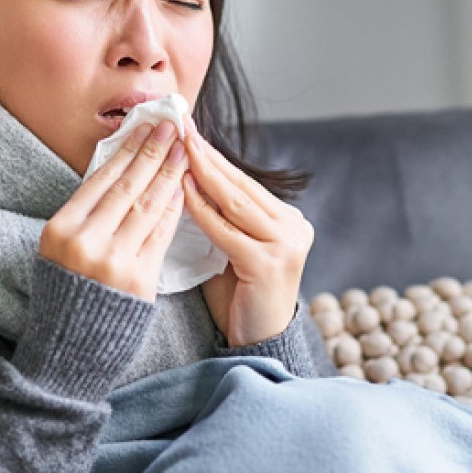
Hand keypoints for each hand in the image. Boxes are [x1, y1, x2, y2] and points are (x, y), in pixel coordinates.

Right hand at [38, 121, 187, 300]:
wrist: (70, 347)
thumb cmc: (68, 292)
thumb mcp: (59, 248)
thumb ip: (86, 214)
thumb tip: (122, 167)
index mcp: (59, 230)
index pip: (100, 180)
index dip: (127, 150)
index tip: (146, 126)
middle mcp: (85, 243)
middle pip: (127, 187)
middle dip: (153, 152)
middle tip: (172, 126)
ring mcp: (113, 262)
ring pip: (147, 207)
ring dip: (168, 174)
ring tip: (183, 150)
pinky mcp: (138, 280)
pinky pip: (160, 235)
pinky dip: (173, 209)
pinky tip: (183, 188)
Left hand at [181, 118, 313, 345]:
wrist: (257, 344)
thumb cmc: (238, 297)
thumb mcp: (232, 247)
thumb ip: (222, 217)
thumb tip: (186, 174)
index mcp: (287, 220)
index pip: (244, 182)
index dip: (215, 156)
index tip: (189, 132)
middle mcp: (293, 228)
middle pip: (241, 185)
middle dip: (207, 155)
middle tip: (181, 127)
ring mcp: (285, 245)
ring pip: (235, 202)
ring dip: (203, 173)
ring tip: (178, 149)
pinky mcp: (269, 264)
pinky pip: (227, 229)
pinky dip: (202, 209)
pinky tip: (182, 189)